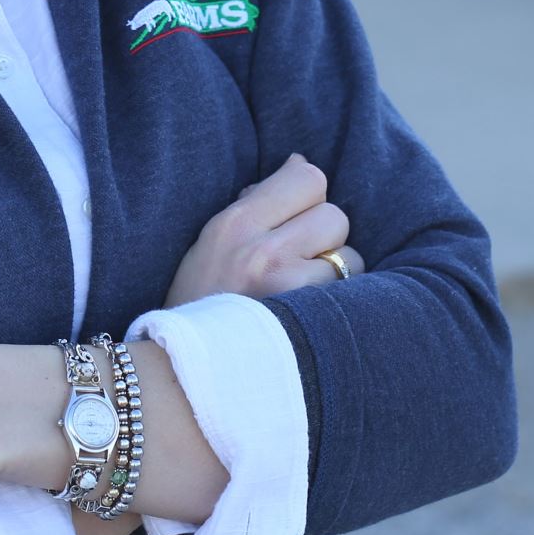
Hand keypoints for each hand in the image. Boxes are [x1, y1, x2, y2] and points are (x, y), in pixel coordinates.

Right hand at [164, 152, 365, 307]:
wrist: (185, 373)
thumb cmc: (202, 301)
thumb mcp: (213, 240)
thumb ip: (256, 200)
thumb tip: (299, 162)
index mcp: (235, 223)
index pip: (308, 178)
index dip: (309, 197)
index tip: (297, 218)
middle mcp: (260, 251)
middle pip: (335, 217)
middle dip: (324, 237)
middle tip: (299, 262)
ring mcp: (286, 288)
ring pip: (348, 258)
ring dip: (336, 273)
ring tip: (304, 293)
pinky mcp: (306, 322)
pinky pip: (348, 296)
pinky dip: (339, 303)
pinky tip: (312, 316)